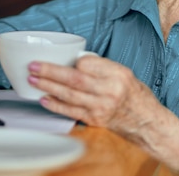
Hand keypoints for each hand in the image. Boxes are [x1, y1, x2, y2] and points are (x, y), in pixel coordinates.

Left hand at [27, 55, 178, 172]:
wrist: (147, 121)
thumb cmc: (134, 94)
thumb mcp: (124, 72)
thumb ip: (101, 66)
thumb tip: (76, 60)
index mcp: (117, 74)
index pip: (88, 63)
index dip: (73, 60)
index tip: (62, 57)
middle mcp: (109, 90)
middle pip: (74, 79)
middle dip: (50, 71)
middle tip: (33, 66)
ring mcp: (101, 107)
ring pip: (69, 95)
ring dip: (48, 86)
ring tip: (32, 79)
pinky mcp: (95, 120)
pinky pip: (71, 111)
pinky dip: (56, 105)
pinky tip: (44, 98)